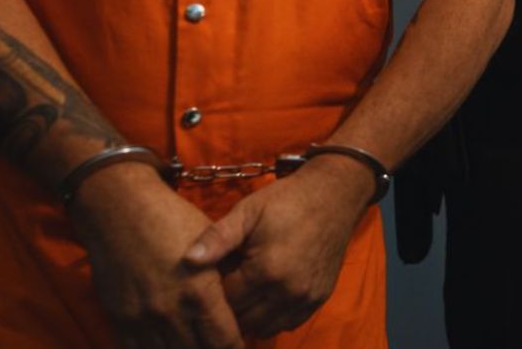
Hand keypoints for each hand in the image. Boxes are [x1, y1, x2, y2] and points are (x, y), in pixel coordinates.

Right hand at [68, 163, 244, 348]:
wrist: (119, 208)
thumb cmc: (171, 219)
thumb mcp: (211, 244)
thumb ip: (228, 275)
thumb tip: (249, 298)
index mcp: (200, 293)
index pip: (225, 342)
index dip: (236, 346)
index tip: (238, 342)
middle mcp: (171, 313)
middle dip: (212, 348)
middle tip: (217, 341)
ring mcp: (142, 320)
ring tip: (194, 341)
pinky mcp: (120, 320)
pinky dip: (158, 348)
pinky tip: (168, 340)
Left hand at [184, 155, 374, 337]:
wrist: (333, 195)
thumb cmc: (286, 200)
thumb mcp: (248, 211)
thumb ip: (218, 238)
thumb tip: (188, 259)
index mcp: (266, 270)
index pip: (226, 301)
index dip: (213, 291)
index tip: (212, 275)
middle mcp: (287, 292)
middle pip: (243, 319)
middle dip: (229, 306)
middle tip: (225, 284)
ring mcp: (305, 299)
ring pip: (264, 327)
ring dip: (249, 316)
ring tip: (243, 293)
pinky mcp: (318, 299)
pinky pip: (287, 324)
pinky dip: (271, 317)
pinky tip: (264, 297)